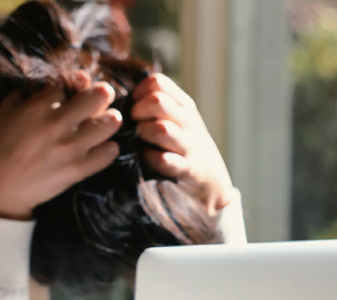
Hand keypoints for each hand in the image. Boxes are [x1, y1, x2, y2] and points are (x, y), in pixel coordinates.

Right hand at [0, 71, 122, 219]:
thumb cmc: (1, 146)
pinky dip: (109, 148)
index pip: (67, 85)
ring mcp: (71, 147)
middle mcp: (58, 123)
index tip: (67, 97)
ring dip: (111, 119)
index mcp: (38, 106)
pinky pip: (109, 153)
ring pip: (111, 123)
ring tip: (108, 121)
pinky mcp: (79, 169)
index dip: (69, 89)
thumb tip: (49, 83)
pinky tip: (102, 146)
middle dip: (102, 93)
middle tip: (102, 97)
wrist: (2, 187)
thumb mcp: (6, 110)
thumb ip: (27, 93)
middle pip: (98, 96)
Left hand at [131, 73, 233, 214]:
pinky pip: (163, 160)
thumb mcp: (178, 119)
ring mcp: (189, 145)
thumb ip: (158, 104)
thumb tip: (124, 93)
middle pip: (156, 102)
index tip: (134, 106)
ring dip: (143, 134)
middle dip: (137, 111)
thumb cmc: (184, 145)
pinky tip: (147, 159)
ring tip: (140, 141)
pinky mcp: (187, 169)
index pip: (157, 82)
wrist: (211, 179)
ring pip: (160, 129)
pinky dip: (151, 159)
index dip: (138, 92)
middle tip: (133, 124)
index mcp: (184, 105)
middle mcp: (188, 122)